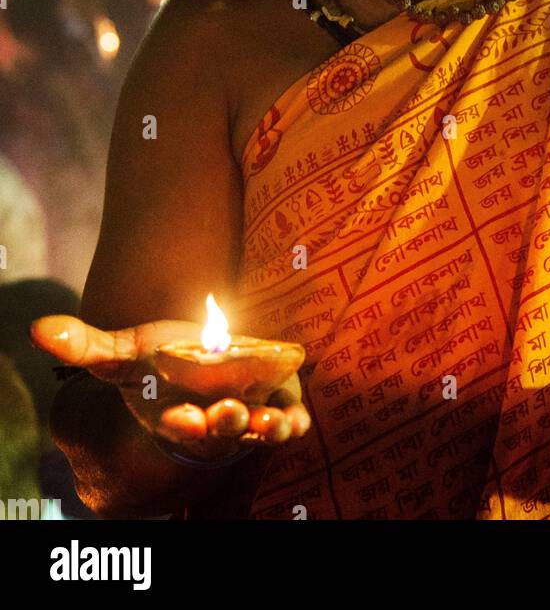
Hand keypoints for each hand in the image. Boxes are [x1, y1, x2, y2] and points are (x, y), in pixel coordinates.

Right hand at [31, 313, 310, 462]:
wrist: (207, 364)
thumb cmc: (166, 365)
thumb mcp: (129, 355)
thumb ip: (89, 347)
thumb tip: (38, 329)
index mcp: (177, 415)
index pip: (177, 425)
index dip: (178, 423)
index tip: (178, 416)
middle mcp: (213, 422)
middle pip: (220, 432)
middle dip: (223, 425)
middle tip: (228, 412)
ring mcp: (248, 417)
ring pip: (257, 431)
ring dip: (265, 428)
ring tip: (271, 422)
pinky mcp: (279, 407)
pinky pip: (290, 421)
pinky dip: (295, 422)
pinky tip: (299, 418)